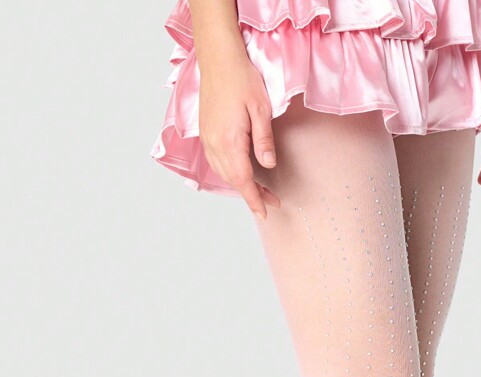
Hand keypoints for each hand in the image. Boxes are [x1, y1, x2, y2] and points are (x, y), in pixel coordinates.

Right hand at [199, 54, 280, 219]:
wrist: (218, 58)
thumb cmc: (241, 78)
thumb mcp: (261, 109)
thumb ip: (264, 140)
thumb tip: (268, 165)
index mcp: (229, 140)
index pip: (242, 180)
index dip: (254, 199)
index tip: (264, 213)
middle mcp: (214, 144)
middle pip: (233, 180)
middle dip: (252, 194)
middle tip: (271, 200)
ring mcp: (207, 139)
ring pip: (223, 173)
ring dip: (240, 184)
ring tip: (259, 190)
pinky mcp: (205, 133)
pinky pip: (216, 162)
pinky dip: (229, 173)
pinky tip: (240, 173)